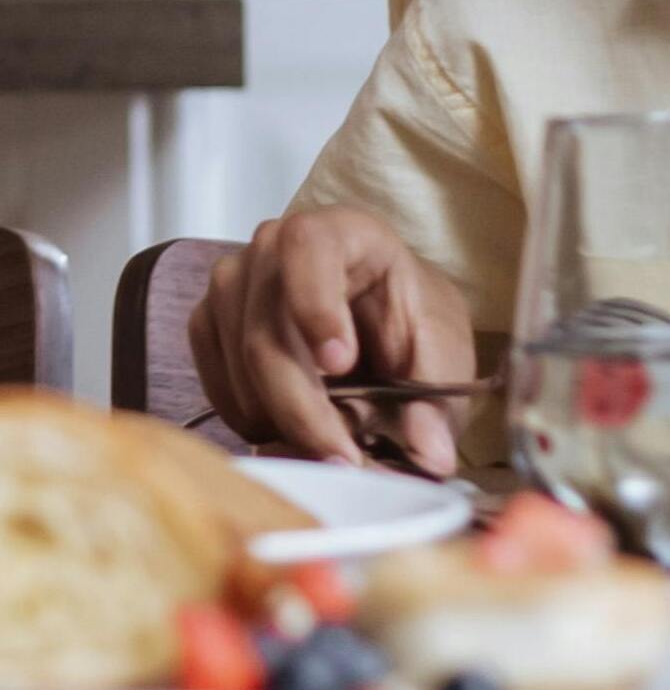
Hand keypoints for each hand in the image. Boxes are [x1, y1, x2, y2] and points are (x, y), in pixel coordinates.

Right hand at [187, 208, 476, 475]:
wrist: (377, 324)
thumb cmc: (407, 323)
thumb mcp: (440, 354)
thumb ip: (437, 402)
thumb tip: (431, 455)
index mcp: (342, 231)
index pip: (309, 250)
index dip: (317, 308)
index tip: (341, 365)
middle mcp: (273, 246)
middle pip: (265, 334)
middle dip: (303, 408)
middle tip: (342, 458)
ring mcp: (231, 284)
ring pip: (240, 371)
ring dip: (283, 422)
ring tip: (332, 441)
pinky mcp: (208, 325)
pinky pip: (218, 388)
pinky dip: (256, 421)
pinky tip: (296, 425)